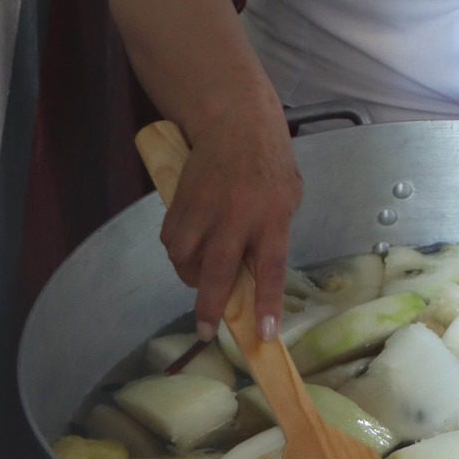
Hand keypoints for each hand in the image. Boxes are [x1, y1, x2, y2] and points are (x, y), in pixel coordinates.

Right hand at [158, 112, 302, 343]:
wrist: (234, 123)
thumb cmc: (270, 163)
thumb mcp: (287, 198)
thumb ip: (273, 234)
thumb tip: (256, 275)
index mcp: (273, 216)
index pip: (270, 268)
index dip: (267, 304)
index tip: (265, 335)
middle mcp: (237, 216)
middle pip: (218, 271)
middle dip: (210, 307)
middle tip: (206, 331)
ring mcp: (204, 209)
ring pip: (185, 259)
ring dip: (191, 275)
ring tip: (202, 273)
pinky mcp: (179, 202)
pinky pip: (171, 241)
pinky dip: (179, 252)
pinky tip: (192, 246)